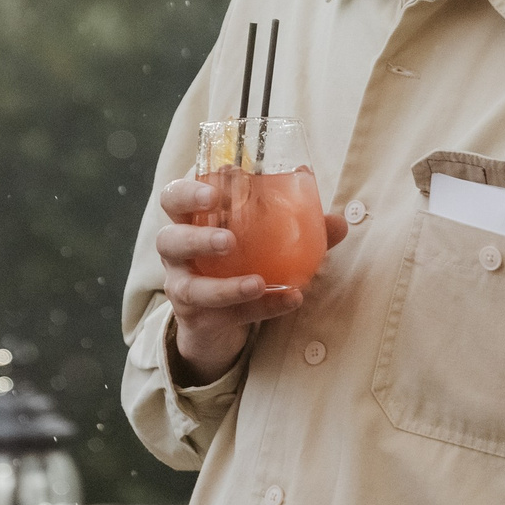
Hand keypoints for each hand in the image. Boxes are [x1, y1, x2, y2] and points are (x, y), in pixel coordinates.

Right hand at [155, 177, 348, 385]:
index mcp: (188, 220)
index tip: (220, 185)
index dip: (190, 191)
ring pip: (189, 287)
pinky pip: (226, 315)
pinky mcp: (197, 319)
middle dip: (196, 236)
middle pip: (167, 238)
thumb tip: (338, 222)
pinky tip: (289, 300)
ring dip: (225, 285)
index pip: (174, 197)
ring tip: (258, 282)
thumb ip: (298, 227)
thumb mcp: (263, 239)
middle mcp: (176, 253)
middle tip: (228, 238)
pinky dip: (261, 308)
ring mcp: (182, 288)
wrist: (218, 318)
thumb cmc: (237, 261)